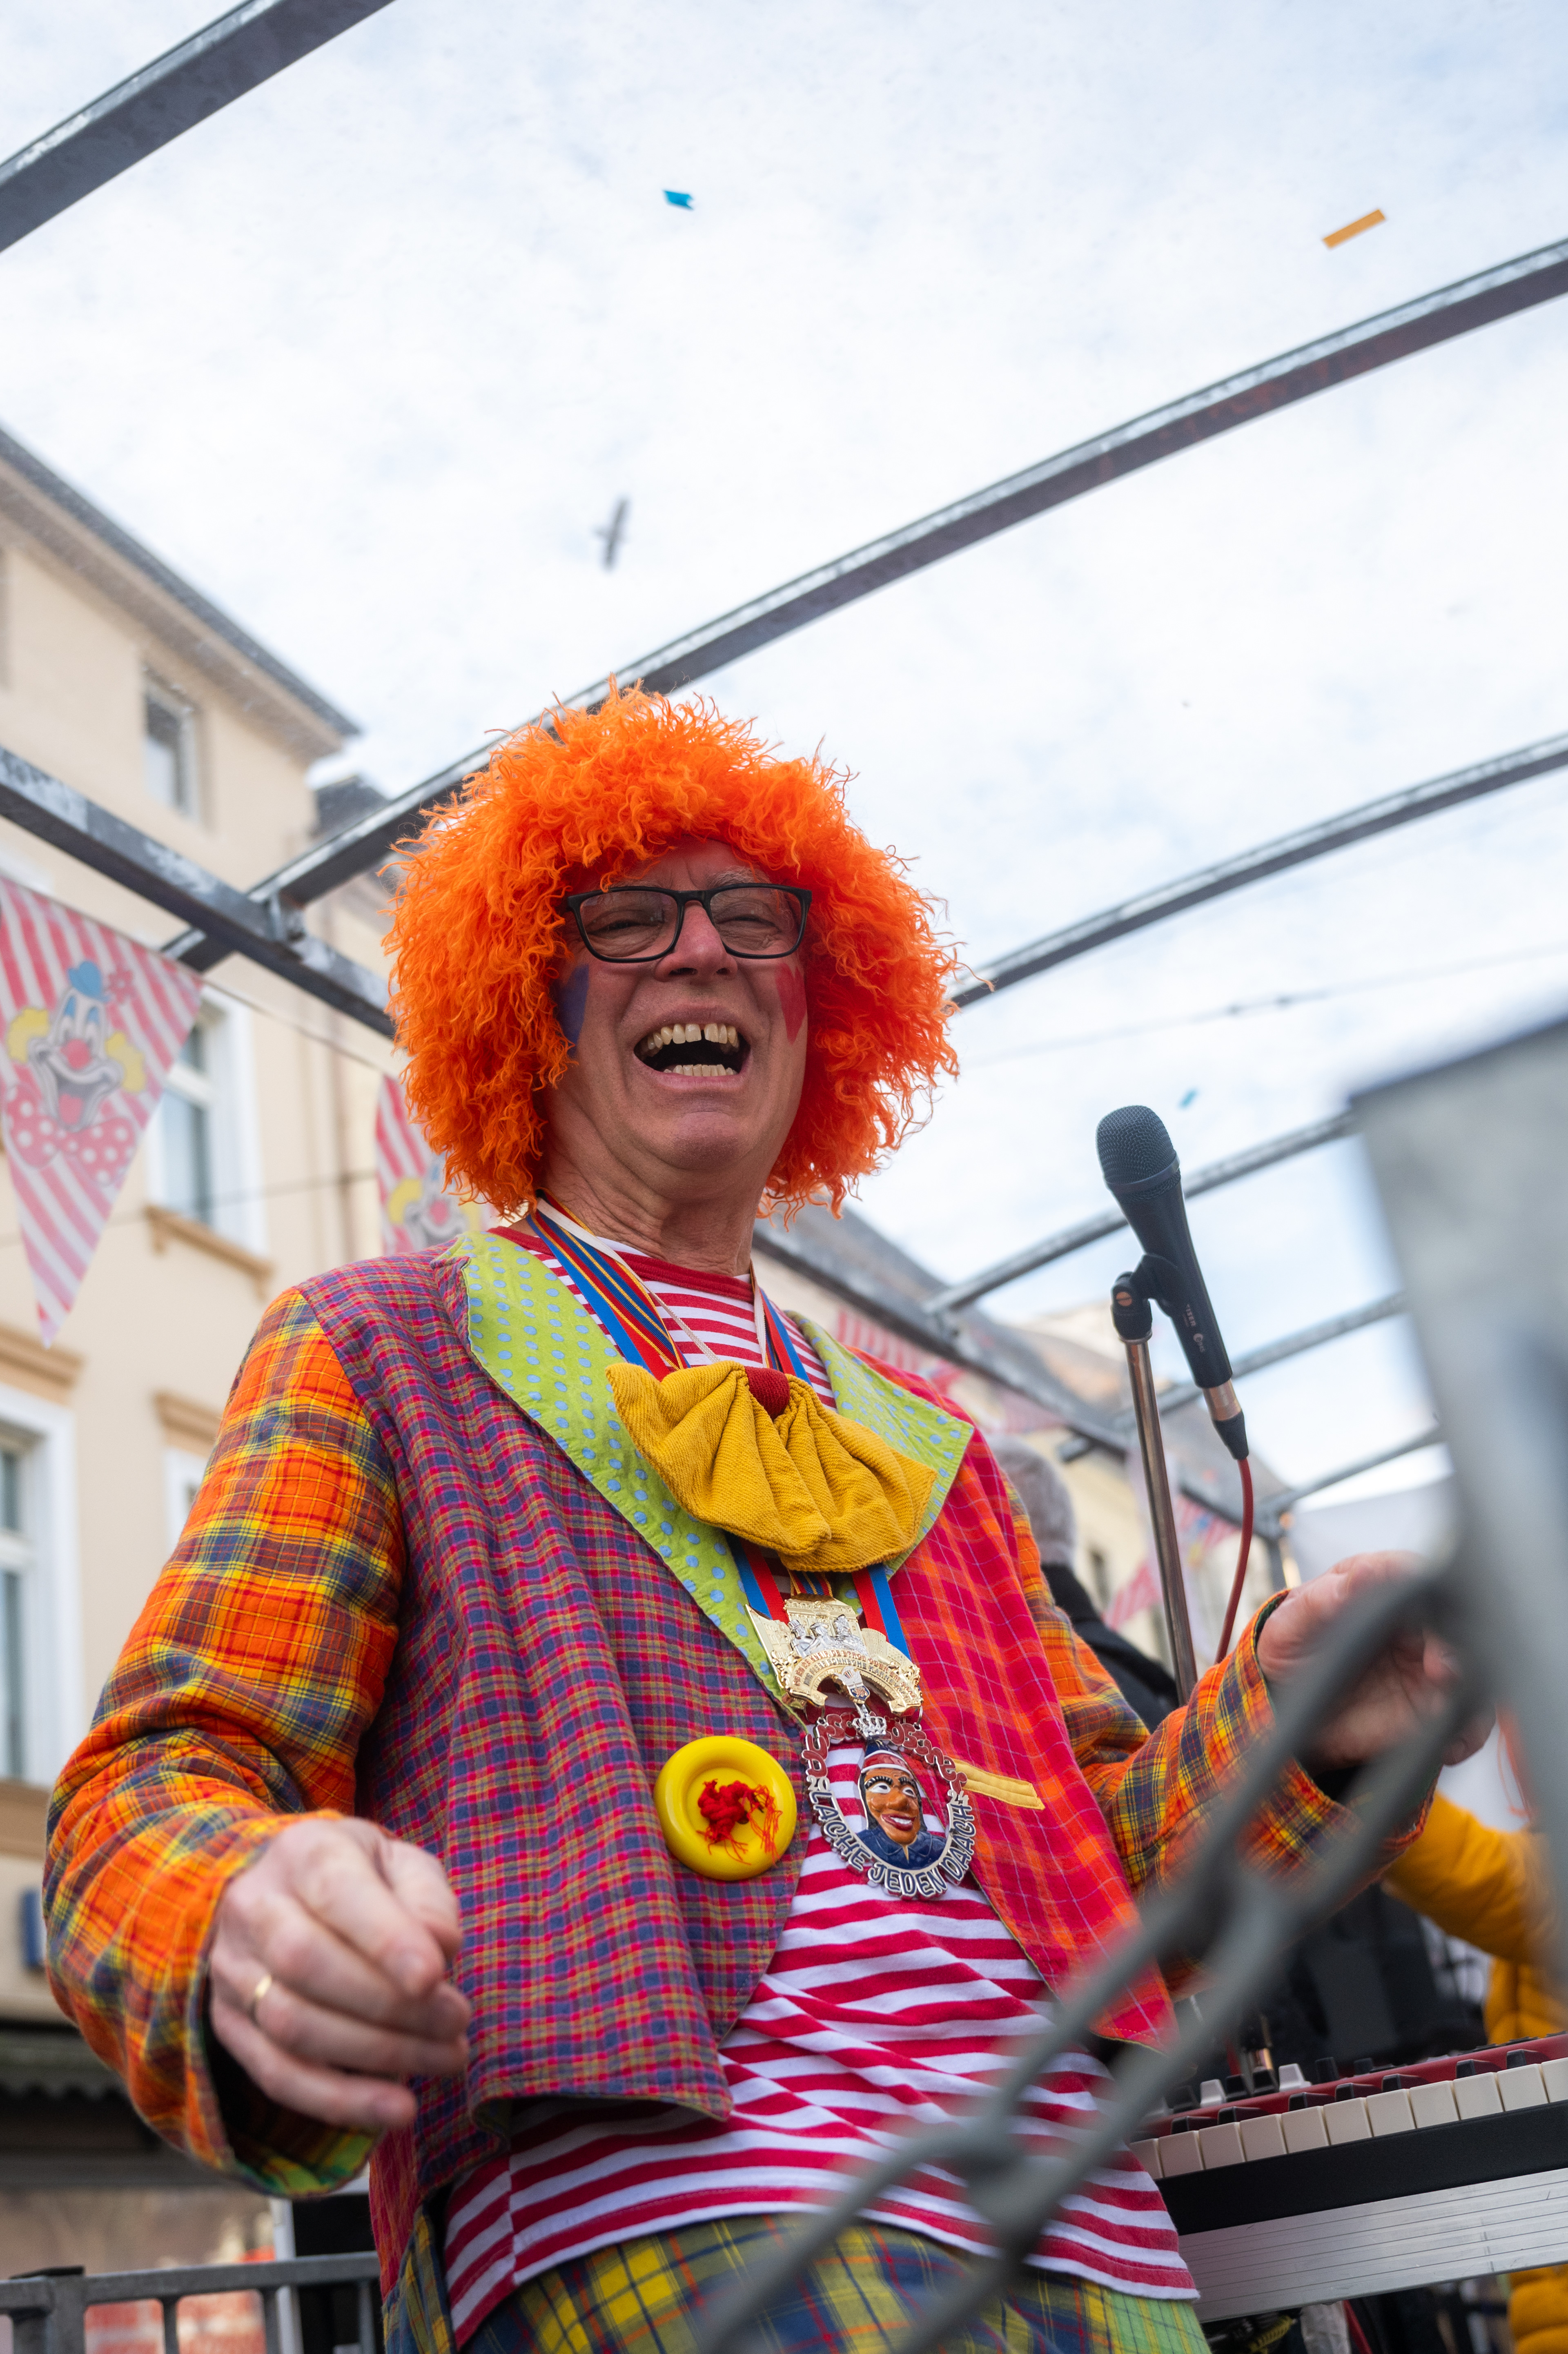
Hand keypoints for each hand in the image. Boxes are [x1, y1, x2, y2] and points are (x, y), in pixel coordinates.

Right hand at [208, 1818, 469, 2137]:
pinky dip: (340, 2101)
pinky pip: (277, 2076)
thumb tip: (440, 1950)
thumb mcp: (402, 1864)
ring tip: (447, 2058)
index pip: (336, 1891)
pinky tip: (397, 2110)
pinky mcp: (230, 2025)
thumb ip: (427, 1900)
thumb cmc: (362, 1879)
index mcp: (303, 1851)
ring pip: (292, 2025)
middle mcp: (253, 1907)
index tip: (435, 1976)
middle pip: (307, 1964)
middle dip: (390, 2004)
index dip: (383, 1937)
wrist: (284, 1892)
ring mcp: (233, 1970)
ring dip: (377, 2055)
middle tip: (458, 2020)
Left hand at [1255, 1551, 1491, 1775]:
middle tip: (1440, 1670)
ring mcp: (1432, 1661)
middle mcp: (1416, 1620)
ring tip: (1445, 1710)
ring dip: (1469, 1689)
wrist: (1292, 1709)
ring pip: (1474, 1669)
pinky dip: (1466, 1735)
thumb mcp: (1290, 1627)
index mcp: (1381, 1585)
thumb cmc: (1292, 1653)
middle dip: (1453, 1645)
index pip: (1414, 1575)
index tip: (1419, 1605)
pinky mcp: (1439, 1703)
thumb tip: (1362, 1575)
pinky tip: (1447, 1748)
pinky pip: (1468, 1719)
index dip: (1423, 1588)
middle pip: (1455, 1622)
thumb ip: (1323, 1600)